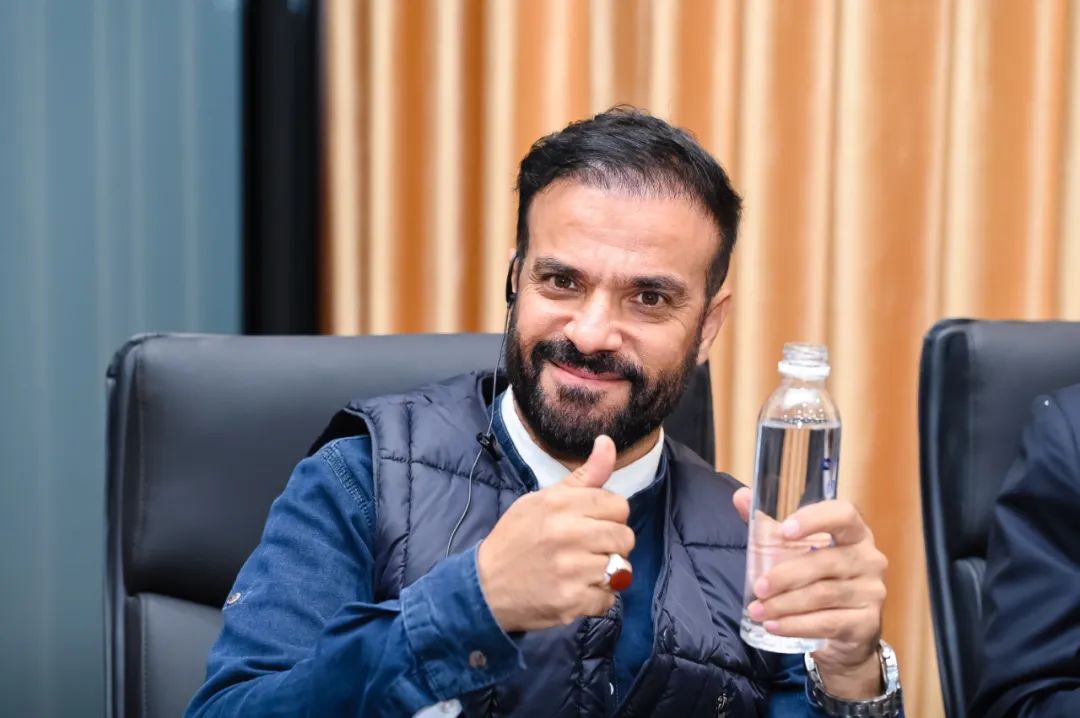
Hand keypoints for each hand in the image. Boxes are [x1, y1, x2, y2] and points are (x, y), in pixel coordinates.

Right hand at [477, 435, 633, 632]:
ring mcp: (570, 569)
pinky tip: (576, 590)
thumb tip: (608, 442)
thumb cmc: (516, 538)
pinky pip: (609, 598)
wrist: (485, 586)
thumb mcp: (543, 500)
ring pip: (621, 568)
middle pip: (625, 536)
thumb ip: (583, 477)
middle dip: (612, 544)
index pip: (618, 505)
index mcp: (560, 504)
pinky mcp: (571, 600)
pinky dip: (596, 598)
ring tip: (582, 570)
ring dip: (606, 573)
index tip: (591, 524)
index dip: (609, 516)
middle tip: (588, 549)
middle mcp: (567, 533)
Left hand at [733, 488, 887, 698]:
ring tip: (758, 610)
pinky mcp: (867, 622)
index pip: (843, 514)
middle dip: (785, 576)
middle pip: (824, 562)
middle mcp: (869, 559)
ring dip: (784, 604)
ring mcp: (872, 592)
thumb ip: (768, 526)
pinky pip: (827, 622)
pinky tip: (774, 626)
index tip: (784, 530)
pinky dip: (796, 625)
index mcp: (855, 533)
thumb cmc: (819, 578)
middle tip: (758, 588)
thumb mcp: (795, 550)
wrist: (846, 629)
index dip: (814, 519)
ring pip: (823, 595)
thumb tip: (741, 496)